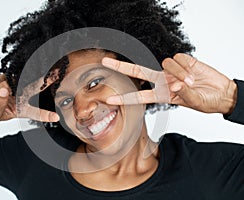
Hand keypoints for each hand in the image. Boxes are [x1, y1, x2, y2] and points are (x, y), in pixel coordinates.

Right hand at [0, 75, 58, 123]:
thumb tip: (4, 88)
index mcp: (23, 108)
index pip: (36, 112)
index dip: (45, 115)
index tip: (56, 118)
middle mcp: (22, 95)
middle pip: (36, 87)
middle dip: (47, 80)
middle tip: (59, 74)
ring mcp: (14, 84)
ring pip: (13, 82)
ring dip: (4, 87)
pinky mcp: (5, 77)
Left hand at [102, 53, 236, 113]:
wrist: (221, 93)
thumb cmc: (206, 101)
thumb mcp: (193, 102)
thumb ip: (183, 94)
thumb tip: (175, 83)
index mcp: (162, 94)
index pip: (139, 95)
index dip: (124, 98)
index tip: (109, 100)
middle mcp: (163, 80)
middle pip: (138, 71)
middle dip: (121, 66)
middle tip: (105, 62)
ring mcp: (171, 70)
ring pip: (165, 64)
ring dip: (177, 73)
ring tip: (190, 83)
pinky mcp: (183, 60)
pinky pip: (178, 59)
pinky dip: (184, 67)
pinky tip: (193, 73)